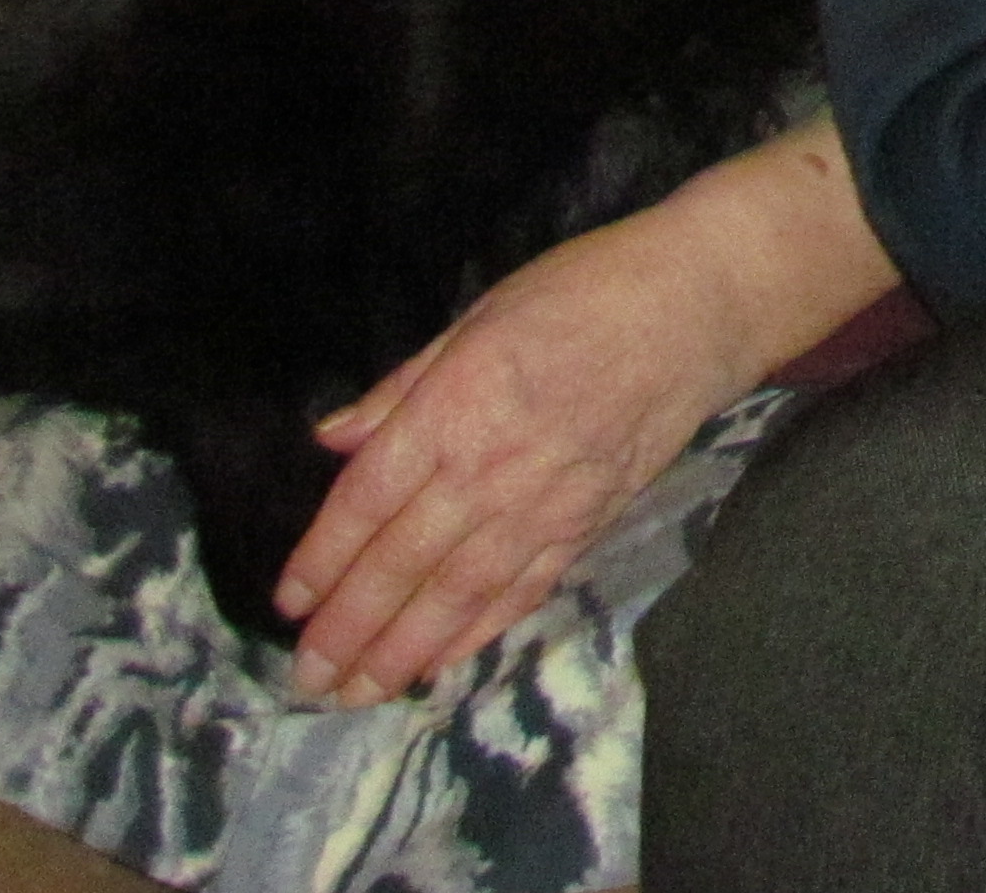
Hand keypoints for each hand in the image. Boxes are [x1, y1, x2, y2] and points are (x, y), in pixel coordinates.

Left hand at [275, 209, 754, 705]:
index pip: (368, 502)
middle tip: (308, 682)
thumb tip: (331, 441)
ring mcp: (545, 504)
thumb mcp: (478, 317)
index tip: (289, 605)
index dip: (323, 559)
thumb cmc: (583, 292)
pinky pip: (524, 590)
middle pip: (404, 563)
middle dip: (349, 629)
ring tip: (359, 694)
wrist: (696, 307)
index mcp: (453, 407)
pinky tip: (442, 663)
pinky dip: (480, 632)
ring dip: (403, 650)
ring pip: (459, 593)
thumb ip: (403, 387)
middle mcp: (491, 468)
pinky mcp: (590, 522)